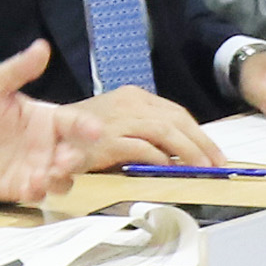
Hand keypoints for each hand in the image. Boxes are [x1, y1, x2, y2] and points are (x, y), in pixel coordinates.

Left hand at [0, 40, 110, 206]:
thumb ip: (18, 69)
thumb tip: (42, 46)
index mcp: (49, 120)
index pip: (76, 123)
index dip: (88, 127)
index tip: (96, 131)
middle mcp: (50, 146)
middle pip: (77, 155)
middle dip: (77, 158)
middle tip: (65, 158)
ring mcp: (39, 168)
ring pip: (64, 179)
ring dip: (61, 178)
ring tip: (47, 174)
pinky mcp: (24, 188)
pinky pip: (40, 194)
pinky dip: (39, 192)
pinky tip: (30, 185)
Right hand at [65, 84, 221, 168]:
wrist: (48, 134)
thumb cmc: (82, 134)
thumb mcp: (117, 123)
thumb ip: (145, 132)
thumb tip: (177, 152)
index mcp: (133, 96)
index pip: (176, 113)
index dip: (199, 134)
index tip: (213, 152)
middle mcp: (129, 103)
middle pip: (177, 120)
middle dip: (201, 143)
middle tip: (216, 163)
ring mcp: (118, 120)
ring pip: (165, 131)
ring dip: (188, 151)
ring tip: (201, 168)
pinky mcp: (108, 139)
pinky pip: (142, 147)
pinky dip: (159, 158)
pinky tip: (169, 167)